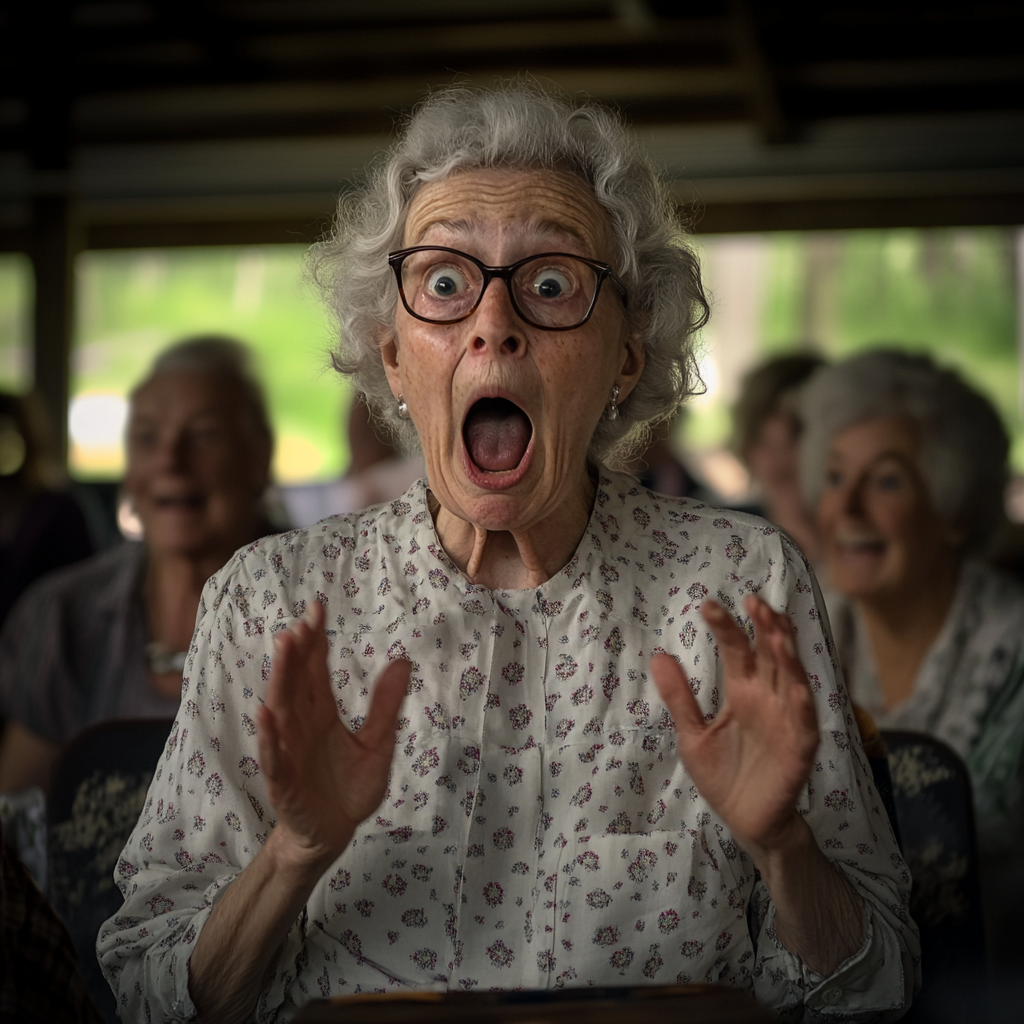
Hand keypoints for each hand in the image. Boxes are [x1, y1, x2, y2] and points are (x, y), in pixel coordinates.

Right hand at [257, 600, 408, 869]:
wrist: (333, 835)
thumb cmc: (349, 788)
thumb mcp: (377, 743)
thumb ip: (386, 705)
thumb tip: (403, 660)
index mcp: (322, 714)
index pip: (316, 670)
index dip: (315, 640)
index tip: (316, 608)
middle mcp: (301, 727)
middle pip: (296, 682)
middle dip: (297, 652)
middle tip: (300, 622)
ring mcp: (289, 752)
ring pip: (281, 710)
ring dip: (281, 679)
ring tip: (283, 649)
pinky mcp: (284, 782)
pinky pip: (274, 757)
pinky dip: (269, 736)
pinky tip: (266, 714)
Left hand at [650, 594, 819, 856]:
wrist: (746, 822)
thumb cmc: (723, 774)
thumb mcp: (692, 734)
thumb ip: (679, 697)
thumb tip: (657, 655)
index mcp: (742, 691)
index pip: (736, 649)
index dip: (726, 627)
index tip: (707, 605)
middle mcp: (767, 698)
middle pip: (769, 654)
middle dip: (765, 627)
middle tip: (754, 601)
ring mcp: (787, 720)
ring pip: (792, 679)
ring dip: (788, 656)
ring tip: (778, 630)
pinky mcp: (799, 748)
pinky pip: (804, 723)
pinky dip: (803, 705)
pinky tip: (799, 688)